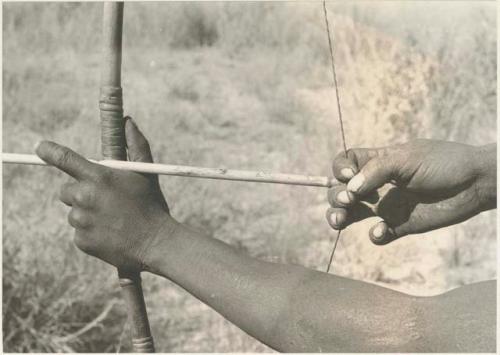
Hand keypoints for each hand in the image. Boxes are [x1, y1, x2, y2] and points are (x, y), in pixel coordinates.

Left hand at [36, 118, 172, 271]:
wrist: (156, 243)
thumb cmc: (152, 205)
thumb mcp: (146, 173)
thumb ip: (136, 144)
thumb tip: (128, 121)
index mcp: (100, 177)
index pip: (65, 159)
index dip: (49, 151)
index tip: (40, 148)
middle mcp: (86, 197)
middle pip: (67, 191)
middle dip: (80, 193)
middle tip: (104, 201)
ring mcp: (82, 220)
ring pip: (74, 213)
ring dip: (88, 214)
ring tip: (113, 220)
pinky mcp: (82, 240)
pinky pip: (80, 232)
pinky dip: (91, 232)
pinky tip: (111, 233)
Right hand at [326, 139, 495, 244]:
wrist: (476, 183)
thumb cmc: (443, 163)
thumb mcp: (406, 158)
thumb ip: (376, 170)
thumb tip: (350, 189)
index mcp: (377, 163)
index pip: (345, 164)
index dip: (340, 170)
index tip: (350, 176)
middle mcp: (377, 184)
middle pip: (340, 190)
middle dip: (336, 197)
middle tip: (349, 201)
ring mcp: (387, 205)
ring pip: (351, 214)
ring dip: (339, 217)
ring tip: (341, 221)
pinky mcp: (400, 225)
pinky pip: (378, 234)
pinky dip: (375, 235)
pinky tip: (382, 230)